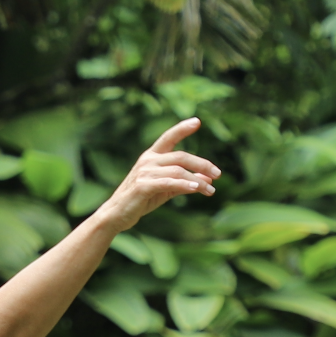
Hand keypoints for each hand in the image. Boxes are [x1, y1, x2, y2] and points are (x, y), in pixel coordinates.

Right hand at [96, 119, 219, 231]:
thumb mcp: (167, 188)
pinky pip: (168, 183)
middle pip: (181, 156)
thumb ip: (186, 181)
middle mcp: (148, 160)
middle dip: (202, 164)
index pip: (168, 137)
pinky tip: (196, 188)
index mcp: (152, 156)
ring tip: (211, 190)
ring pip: (178, 171)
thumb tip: (210, 178)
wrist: (117, 214)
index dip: (182, 128)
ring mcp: (144, 172)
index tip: (197, 121)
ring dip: (198, 180)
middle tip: (218, 173)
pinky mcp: (143, 186)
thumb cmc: (142, 199)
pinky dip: (184, 184)